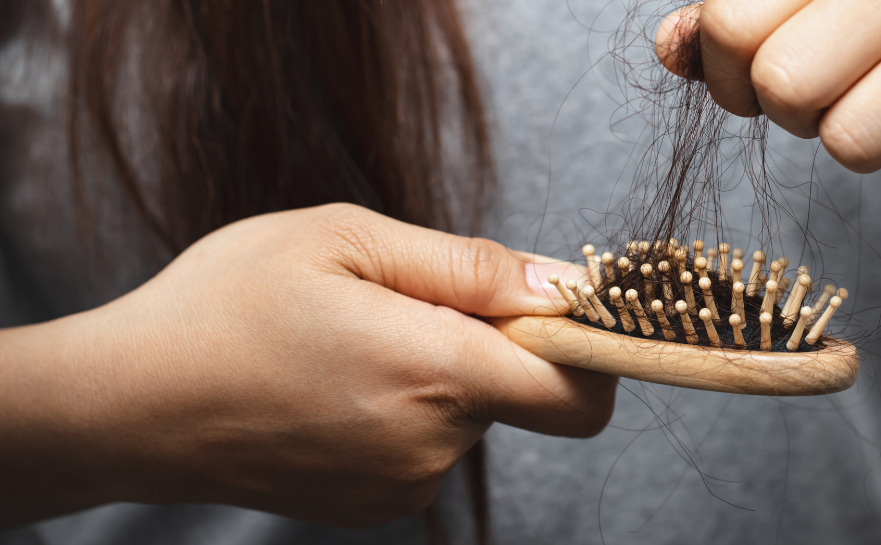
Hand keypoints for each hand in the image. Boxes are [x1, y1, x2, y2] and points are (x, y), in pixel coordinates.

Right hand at [0, 204, 613, 526]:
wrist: (126, 405)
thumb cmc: (225, 306)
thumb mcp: (345, 240)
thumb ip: (468, 265)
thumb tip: (561, 283)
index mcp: (437, 372)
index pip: (579, 392)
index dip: (589, 349)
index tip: (558, 312)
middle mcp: (432, 445)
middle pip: (518, 392)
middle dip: (484, 341)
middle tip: (397, 304)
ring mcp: (402, 486)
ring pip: (466, 415)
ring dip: (434, 374)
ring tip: (347, 343)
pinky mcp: (372, 506)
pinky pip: (424, 446)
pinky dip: (401, 411)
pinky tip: (332, 385)